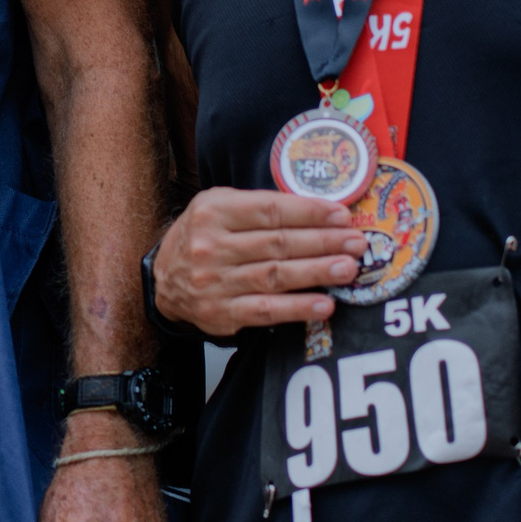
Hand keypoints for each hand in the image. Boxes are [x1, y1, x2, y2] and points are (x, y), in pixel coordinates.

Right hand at [149, 188, 367, 335]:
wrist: (163, 280)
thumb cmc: (202, 237)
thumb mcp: (218, 207)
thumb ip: (259, 207)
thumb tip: (319, 210)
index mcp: (213, 211)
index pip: (269, 210)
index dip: (309, 212)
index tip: (342, 215)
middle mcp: (211, 246)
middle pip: (277, 243)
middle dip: (323, 242)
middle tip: (357, 242)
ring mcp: (216, 282)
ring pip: (275, 276)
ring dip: (317, 273)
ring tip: (349, 269)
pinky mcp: (222, 314)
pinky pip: (265, 311)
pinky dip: (297, 309)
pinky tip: (324, 305)